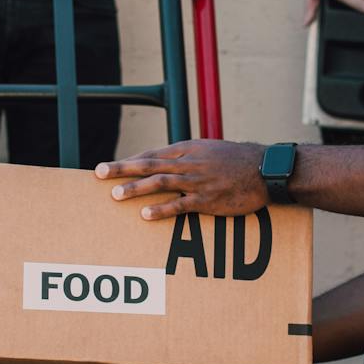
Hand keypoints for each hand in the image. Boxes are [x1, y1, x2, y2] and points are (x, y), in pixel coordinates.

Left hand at [95, 140, 267, 220]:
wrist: (265, 169)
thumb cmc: (238, 160)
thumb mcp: (209, 150)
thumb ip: (187, 156)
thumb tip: (166, 162)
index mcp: (188, 149)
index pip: (152, 153)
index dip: (129, 160)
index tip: (109, 166)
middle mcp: (188, 163)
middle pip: (148, 164)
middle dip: (121, 169)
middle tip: (98, 173)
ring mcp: (197, 181)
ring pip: (159, 182)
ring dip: (135, 188)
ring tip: (114, 195)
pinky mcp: (207, 199)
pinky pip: (179, 205)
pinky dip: (161, 209)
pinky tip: (144, 214)